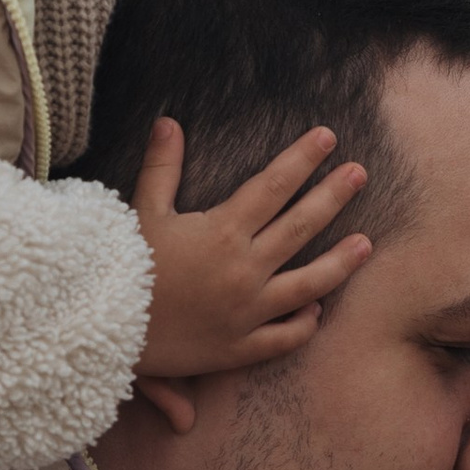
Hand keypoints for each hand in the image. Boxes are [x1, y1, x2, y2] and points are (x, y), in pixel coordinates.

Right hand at [134, 119, 371, 408]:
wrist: (103, 328)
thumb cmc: (120, 267)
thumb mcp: (141, 212)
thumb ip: (161, 168)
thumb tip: (168, 122)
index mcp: (223, 232)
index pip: (274, 186)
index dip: (303, 159)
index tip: (328, 139)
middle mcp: (245, 269)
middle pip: (301, 226)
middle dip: (334, 195)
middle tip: (360, 173)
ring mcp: (248, 311)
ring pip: (309, 283)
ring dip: (341, 262)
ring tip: (366, 244)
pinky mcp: (240, 347)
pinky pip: (284, 336)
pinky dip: (304, 323)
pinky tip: (317, 310)